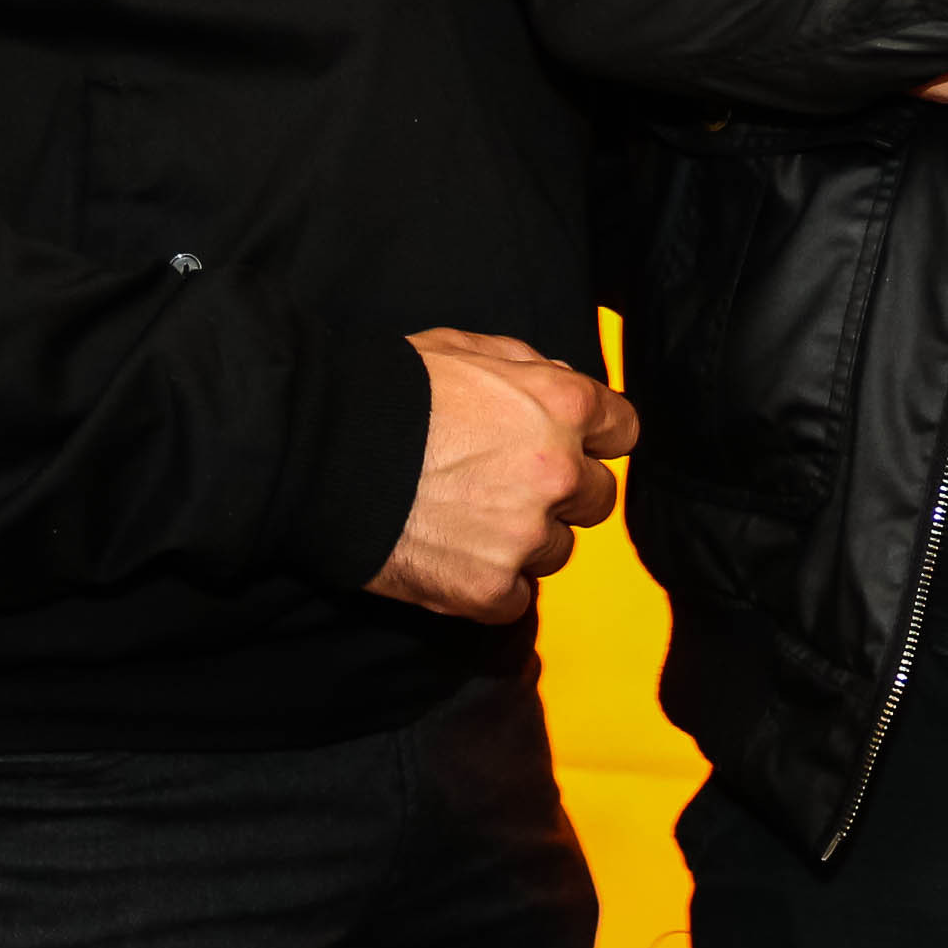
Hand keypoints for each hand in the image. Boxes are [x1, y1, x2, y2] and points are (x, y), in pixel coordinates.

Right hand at [366, 329, 639, 622]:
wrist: (326, 452)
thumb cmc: (393, 391)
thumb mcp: (468, 348)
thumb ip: (530, 368)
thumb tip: (563, 385)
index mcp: (563, 406)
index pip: (622, 432)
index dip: (596, 439)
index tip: (574, 447)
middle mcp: (559, 471)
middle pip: (597, 497)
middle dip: (563, 493)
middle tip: (509, 487)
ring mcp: (526, 534)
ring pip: (557, 550)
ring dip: (526, 540)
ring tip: (468, 521)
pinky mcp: (489, 588)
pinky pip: (516, 598)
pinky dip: (491, 585)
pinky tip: (454, 558)